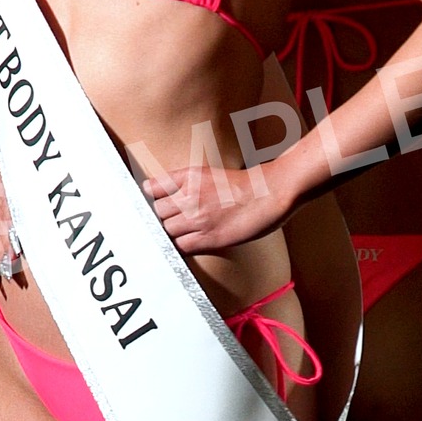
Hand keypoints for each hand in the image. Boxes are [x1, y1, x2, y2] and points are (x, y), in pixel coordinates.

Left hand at [143, 161, 290, 254]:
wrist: (269, 194)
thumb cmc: (244, 186)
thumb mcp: (210, 174)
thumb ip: (187, 182)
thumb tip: (165, 193)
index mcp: (190, 176)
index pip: (152, 188)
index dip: (151, 197)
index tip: (154, 202)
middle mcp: (190, 196)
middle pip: (157, 212)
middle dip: (163, 217)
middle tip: (173, 220)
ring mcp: (198, 218)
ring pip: (167, 230)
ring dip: (172, 233)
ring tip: (185, 232)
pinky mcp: (209, 237)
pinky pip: (181, 246)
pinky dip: (182, 246)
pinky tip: (191, 242)